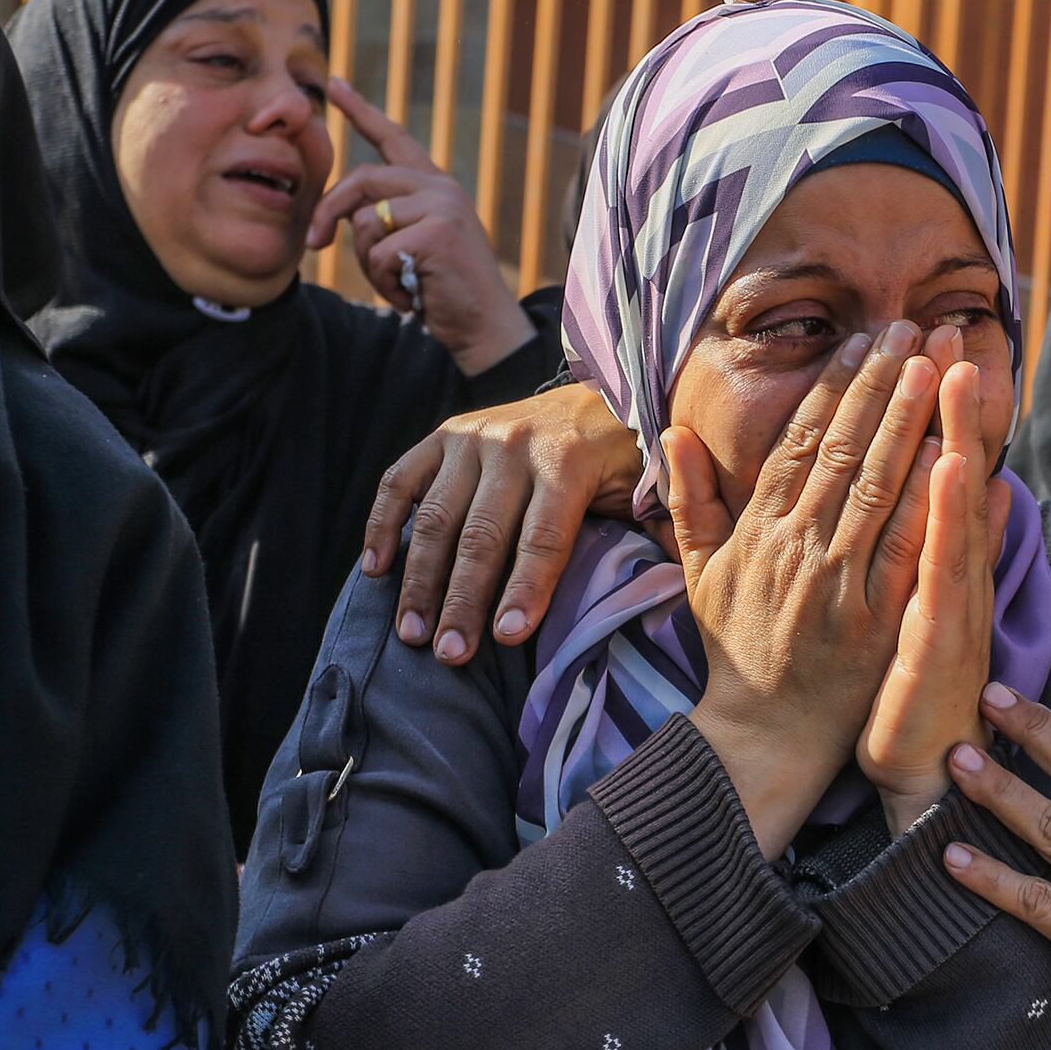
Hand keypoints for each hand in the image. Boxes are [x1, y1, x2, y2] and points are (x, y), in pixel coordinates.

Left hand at [313, 80, 536, 376]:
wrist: (486, 327)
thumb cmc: (446, 292)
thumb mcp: (414, 245)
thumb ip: (388, 217)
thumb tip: (344, 214)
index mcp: (436, 186)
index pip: (393, 139)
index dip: (361, 111)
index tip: (334, 84)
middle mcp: (441, 188)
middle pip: (362, 180)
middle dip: (330, 212)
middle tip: (313, 243)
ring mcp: (442, 207)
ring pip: (367, 223)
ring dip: (370, 265)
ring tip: (401, 284)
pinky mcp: (436, 233)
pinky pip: (377, 253)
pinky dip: (384, 283)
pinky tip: (412, 296)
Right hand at [361, 382, 641, 663]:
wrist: (599, 394)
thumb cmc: (628, 459)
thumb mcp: (651, 487)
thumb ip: (658, 527)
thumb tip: (675, 580)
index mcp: (569, 460)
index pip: (543, 537)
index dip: (526, 589)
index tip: (507, 637)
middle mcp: (515, 443)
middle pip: (481, 535)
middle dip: (463, 600)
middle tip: (449, 655)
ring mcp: (473, 437)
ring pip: (436, 516)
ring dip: (420, 579)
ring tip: (412, 633)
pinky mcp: (443, 435)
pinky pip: (400, 481)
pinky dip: (382, 524)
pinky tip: (375, 572)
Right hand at [670, 322, 941, 856]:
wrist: (765, 732)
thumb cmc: (737, 648)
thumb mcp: (698, 572)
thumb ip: (690, 501)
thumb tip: (675, 433)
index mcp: (762, 528)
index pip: (802, 440)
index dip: (835, 384)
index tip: (863, 340)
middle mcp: (800, 545)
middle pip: (847, 447)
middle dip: (883, 382)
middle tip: (914, 326)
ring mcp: (841, 581)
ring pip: (880, 485)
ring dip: (911, 419)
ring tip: (938, 363)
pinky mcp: (878, 618)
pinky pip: (908, 547)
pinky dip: (929, 500)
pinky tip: (953, 454)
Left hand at [859, 329, 1007, 833]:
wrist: (925, 767)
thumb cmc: (915, 688)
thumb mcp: (928, 605)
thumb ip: (953, 543)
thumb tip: (987, 480)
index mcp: (939, 561)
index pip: (946, 473)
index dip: (948, 409)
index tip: (945, 345)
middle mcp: (953, 573)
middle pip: (958, 477)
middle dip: (957, 404)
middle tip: (958, 336)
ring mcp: (953, 603)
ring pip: (957, 510)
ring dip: (962, 440)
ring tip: (962, 379)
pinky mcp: (941, 637)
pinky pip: (945, 567)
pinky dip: (952, 517)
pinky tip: (956, 473)